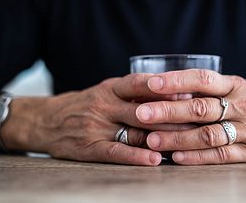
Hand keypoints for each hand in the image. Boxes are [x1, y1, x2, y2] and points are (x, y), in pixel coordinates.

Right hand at [0, 74, 192, 165]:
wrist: (45, 120)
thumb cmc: (85, 105)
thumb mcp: (106, 90)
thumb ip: (134, 92)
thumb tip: (174, 94)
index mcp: (110, 87)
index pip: (141, 83)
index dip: (166, 89)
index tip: (191, 93)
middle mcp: (104, 104)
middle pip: (144, 110)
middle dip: (173, 117)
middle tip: (200, 122)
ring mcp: (96, 126)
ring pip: (134, 132)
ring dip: (161, 138)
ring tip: (187, 143)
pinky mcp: (89, 147)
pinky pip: (116, 152)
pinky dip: (136, 157)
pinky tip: (154, 161)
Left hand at [134, 69, 245, 164]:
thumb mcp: (240, 87)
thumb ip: (210, 90)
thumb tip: (169, 91)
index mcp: (237, 85)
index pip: (203, 79)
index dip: (177, 81)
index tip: (152, 83)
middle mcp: (243, 105)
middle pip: (201, 108)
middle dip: (168, 111)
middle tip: (141, 113)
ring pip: (208, 135)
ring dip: (178, 138)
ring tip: (152, 140)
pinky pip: (222, 155)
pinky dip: (198, 157)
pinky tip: (176, 157)